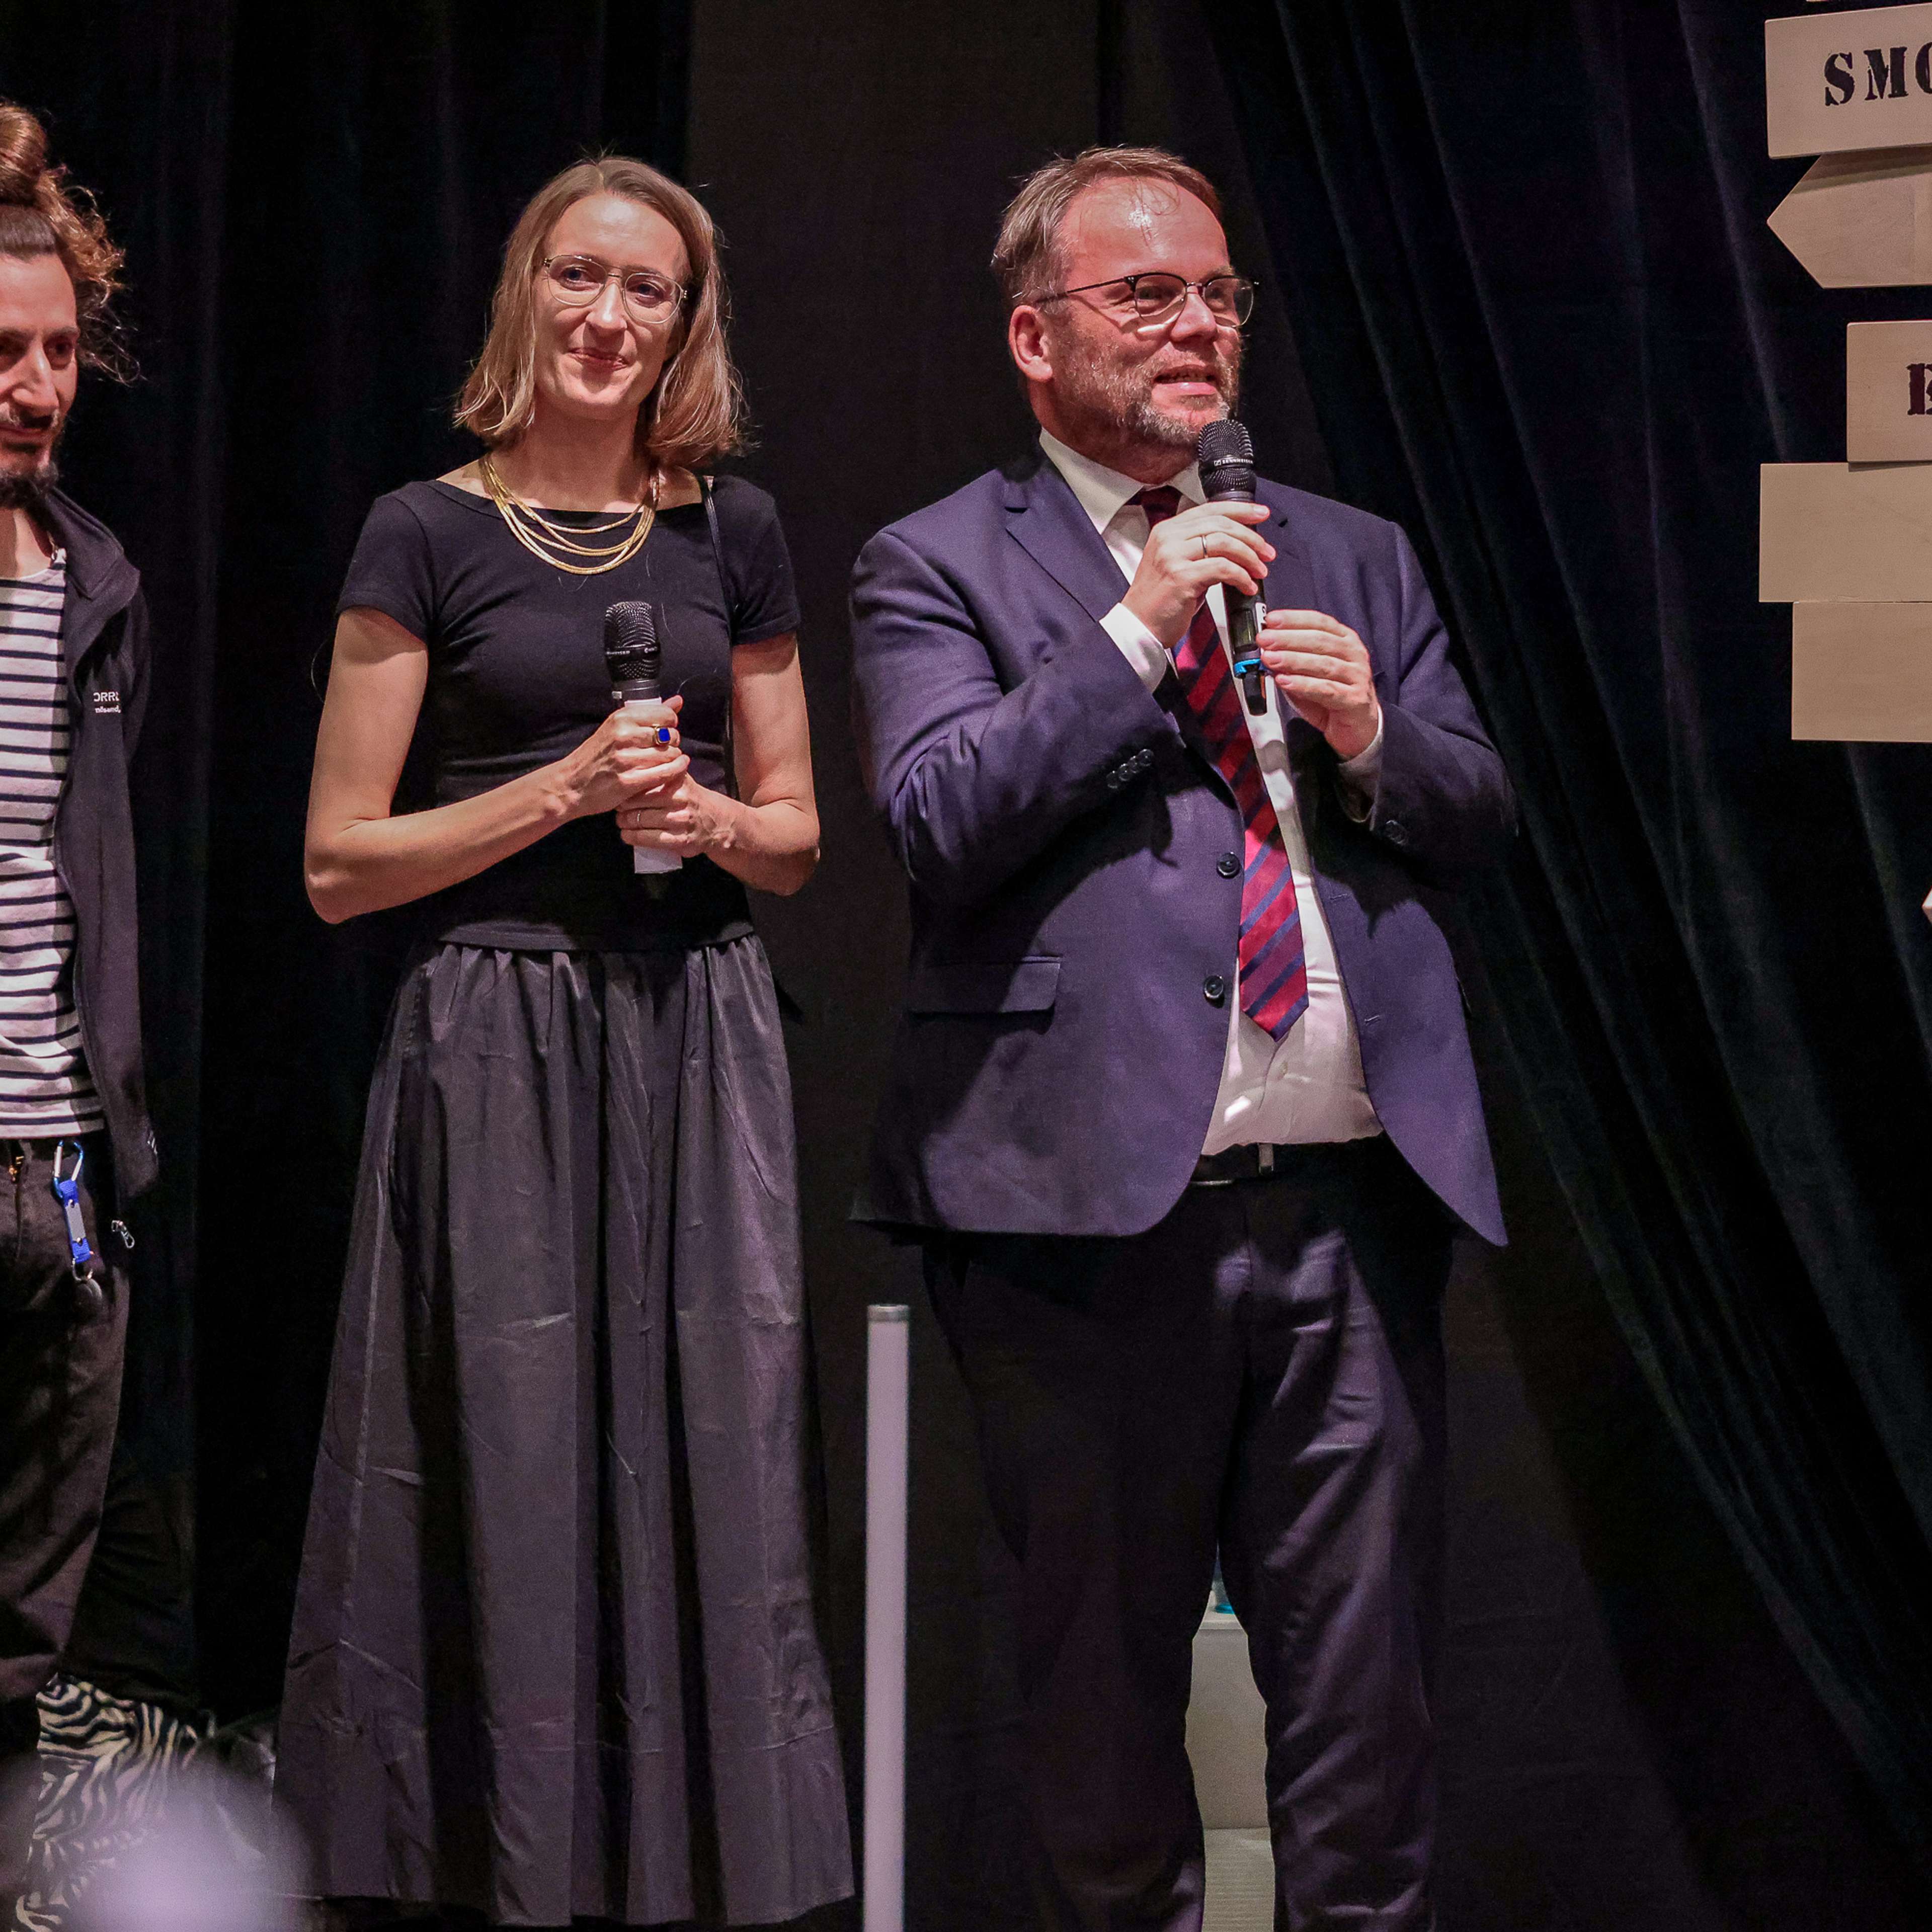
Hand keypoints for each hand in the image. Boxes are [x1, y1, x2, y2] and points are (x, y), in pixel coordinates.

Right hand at [560, 695, 686, 818]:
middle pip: (671, 735)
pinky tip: (676, 770)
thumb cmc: (596, 755)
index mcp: (621, 718)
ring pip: (670, 755)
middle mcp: (624, 735)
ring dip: (674, 759)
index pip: (666, 714)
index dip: (671, 723)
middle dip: (673, 743)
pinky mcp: (629, 781)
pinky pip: (666, 773)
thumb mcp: (617, 727)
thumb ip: (650, 714)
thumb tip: (678, 701)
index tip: (665, 730)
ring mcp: (626, 759)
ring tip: (665, 762)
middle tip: (664, 749)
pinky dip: (676, 771)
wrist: (571, 784)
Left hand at [617, 773, 732, 858]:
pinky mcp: (681, 840)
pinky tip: (627, 835)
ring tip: (622, 822)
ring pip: (639, 821)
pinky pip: (648, 839)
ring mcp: (681, 820)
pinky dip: (632, 837)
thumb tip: (629, 765)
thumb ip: (659, 770)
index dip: (626, 788)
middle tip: (618, 809)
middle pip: (636, 802)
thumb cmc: (690, 798)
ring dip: (624, 823)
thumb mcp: (679, 778)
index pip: (641, 781)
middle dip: (622, 807)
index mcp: (676, 780)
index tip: (620, 791)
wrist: (717, 821)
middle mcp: (679, 798)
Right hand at [1121, 501, 1274, 647]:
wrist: (1139, 627)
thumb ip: (1200, 549)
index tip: (1261, 515)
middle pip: (1221, 524)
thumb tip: (1235, 545)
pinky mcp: (1181, 577)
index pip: (1210, 509)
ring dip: (1249, 557)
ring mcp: (1173, 556)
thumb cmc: (1160, 601)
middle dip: (1251, 537)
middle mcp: (1169, 538)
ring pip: (1224, 543)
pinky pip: (1222, 568)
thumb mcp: (1178, 564)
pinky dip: (1241, 577)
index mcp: (1168, 530)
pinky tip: (1247, 587)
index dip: (1241, 510)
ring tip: (1259, 571)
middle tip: (1267, 552)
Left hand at [1257, 609, 1379, 759]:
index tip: (1270, 620)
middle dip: (1288, 639)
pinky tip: (1285, 681)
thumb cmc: (1332, 695)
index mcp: (1345, 640)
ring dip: (1293, 660)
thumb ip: (1291, 661)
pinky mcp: (1355, 699)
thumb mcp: (1309, 673)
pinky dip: (1303, 684)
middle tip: (1265, 640)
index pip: (1319, 622)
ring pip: (1323, 663)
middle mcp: (1354, 654)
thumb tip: (1266, 650)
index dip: (1294, 619)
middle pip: (1320, 640)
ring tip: (1270, 659)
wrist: (1358, 726)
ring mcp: (1357, 676)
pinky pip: (1326, 689)